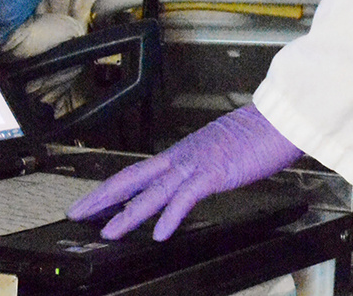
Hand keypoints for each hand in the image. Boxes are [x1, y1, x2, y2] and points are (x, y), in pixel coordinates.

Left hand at [67, 104, 301, 240]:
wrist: (277, 119)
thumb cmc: (255, 135)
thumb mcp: (219, 154)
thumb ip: (201, 168)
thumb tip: (192, 184)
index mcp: (181, 153)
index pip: (136, 173)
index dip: (109, 189)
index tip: (89, 201)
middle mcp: (181, 156)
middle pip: (131, 178)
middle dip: (101, 197)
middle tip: (75, 212)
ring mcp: (195, 163)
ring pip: (152, 191)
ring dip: (127, 214)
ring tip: (107, 232)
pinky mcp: (214, 172)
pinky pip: (186, 197)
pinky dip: (170, 216)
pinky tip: (160, 234)